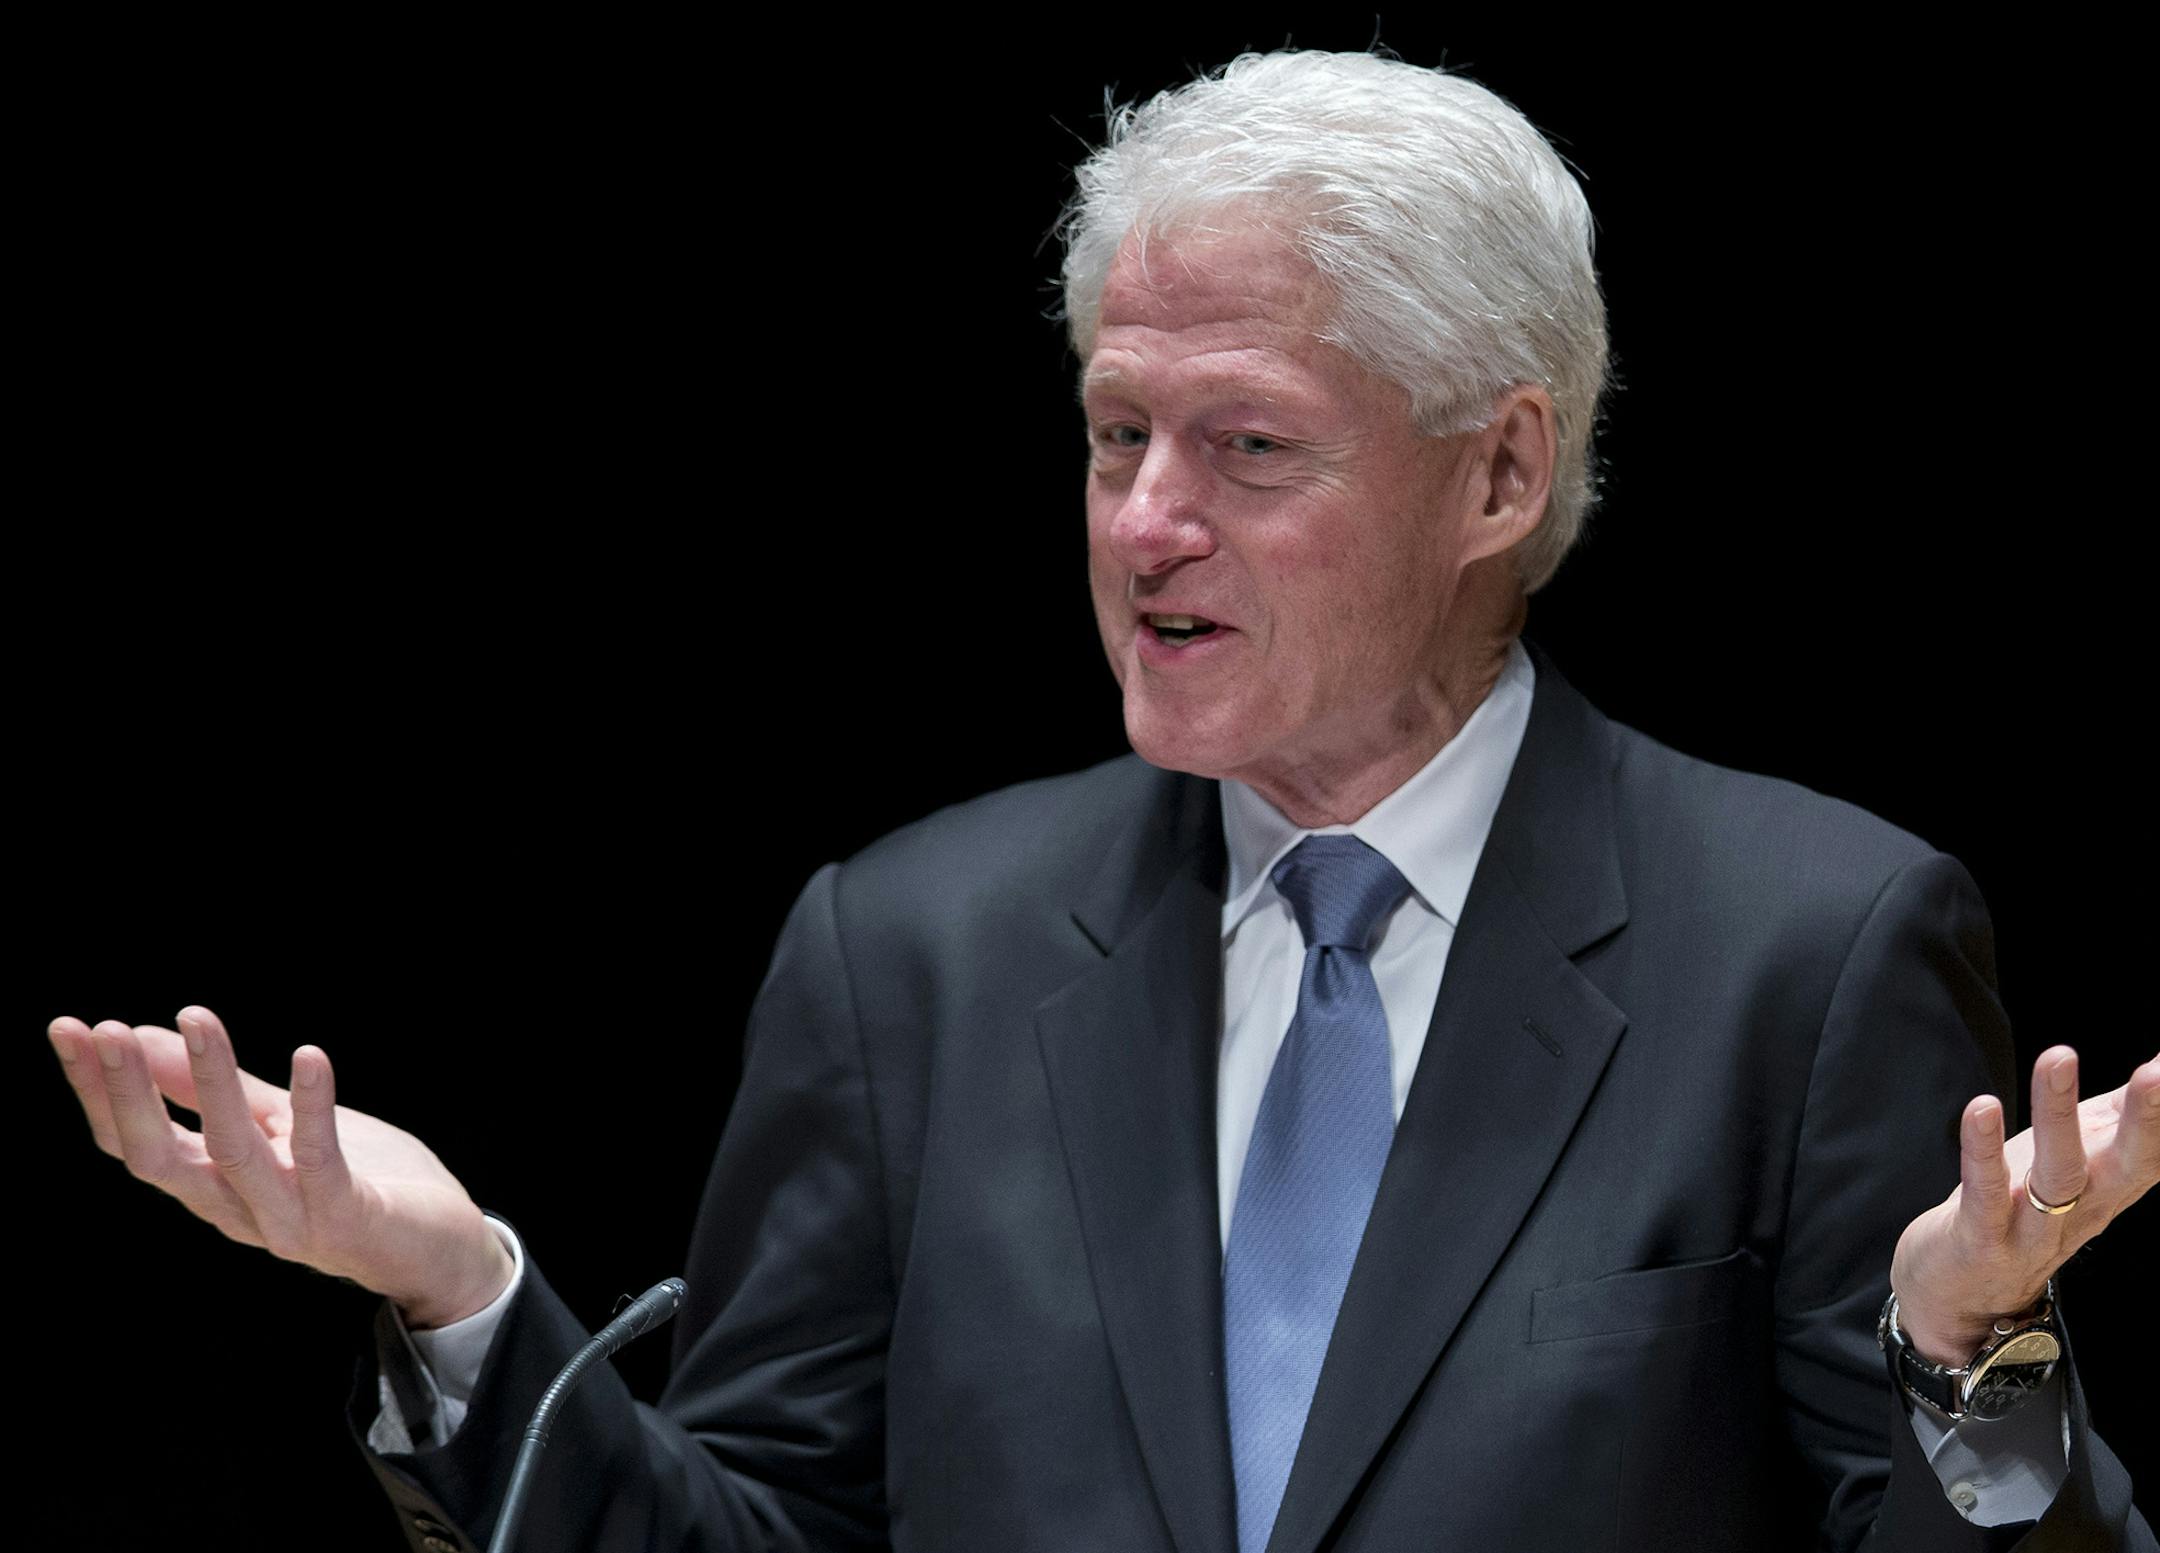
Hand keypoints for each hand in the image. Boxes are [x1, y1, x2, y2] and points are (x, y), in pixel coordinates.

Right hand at [49, 1005, 513, 1328]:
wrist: (444, 1249)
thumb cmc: (360, 1180)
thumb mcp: (279, 1125)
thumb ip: (218, 1091)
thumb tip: (149, 1037)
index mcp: (213, 1187)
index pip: (133, 1141)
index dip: (98, 1089)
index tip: (69, 1028)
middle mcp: (237, 1209)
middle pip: (159, 1156)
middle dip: (126, 1092)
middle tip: (103, 1029)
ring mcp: (288, 1218)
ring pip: (232, 1153)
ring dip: (210, 1083)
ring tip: (197, 1018)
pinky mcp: (344, 1215)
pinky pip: (320, 1158)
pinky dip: (312, 1107)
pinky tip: (308, 1055)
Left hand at [1891, 1044, 2159, 1364]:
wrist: (1960, 1300)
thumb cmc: (2020, 1211)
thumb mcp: (2075, 1162)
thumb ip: (2114, 1117)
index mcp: (2110, 1188)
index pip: (2154, 1152)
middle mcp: (2084, 1210)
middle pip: (2127, 1165)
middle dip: (2147, 1119)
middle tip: (2156, 1071)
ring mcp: (2033, 1229)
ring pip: (2058, 1174)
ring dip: (2058, 1115)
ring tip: (2059, 1056)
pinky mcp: (1982, 1240)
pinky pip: (1986, 1192)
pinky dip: (1983, 1150)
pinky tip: (1982, 1107)